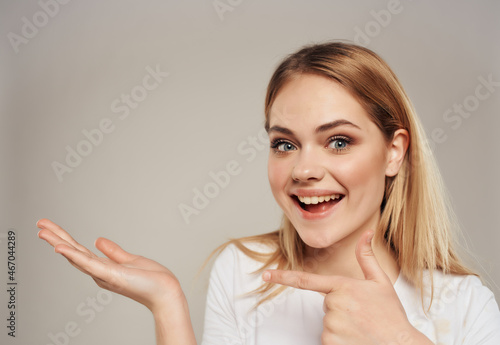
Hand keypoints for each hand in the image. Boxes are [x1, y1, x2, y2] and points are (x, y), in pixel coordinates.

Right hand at [37, 218, 183, 313]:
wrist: (165, 292)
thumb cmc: (151, 280)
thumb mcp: (129, 260)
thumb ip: (113, 251)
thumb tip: (98, 240)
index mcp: (103, 267)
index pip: (79, 250)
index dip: (64, 239)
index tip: (50, 227)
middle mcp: (99, 273)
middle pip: (73, 252)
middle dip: (56, 238)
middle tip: (39, 225)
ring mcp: (103, 275)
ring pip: (76, 257)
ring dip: (59, 244)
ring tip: (43, 233)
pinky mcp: (112, 275)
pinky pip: (89, 264)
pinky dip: (74, 256)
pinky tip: (61, 248)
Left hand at [263, 230, 430, 344]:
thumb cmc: (390, 315)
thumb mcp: (381, 282)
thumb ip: (367, 257)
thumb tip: (367, 232)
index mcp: (343, 287)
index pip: (306, 281)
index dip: (283, 277)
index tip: (265, 275)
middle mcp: (334, 305)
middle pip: (326, 304)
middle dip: (340, 307)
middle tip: (361, 315)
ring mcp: (331, 325)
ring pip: (328, 321)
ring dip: (341, 324)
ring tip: (361, 328)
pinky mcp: (330, 342)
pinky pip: (328, 338)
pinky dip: (339, 339)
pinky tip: (356, 339)